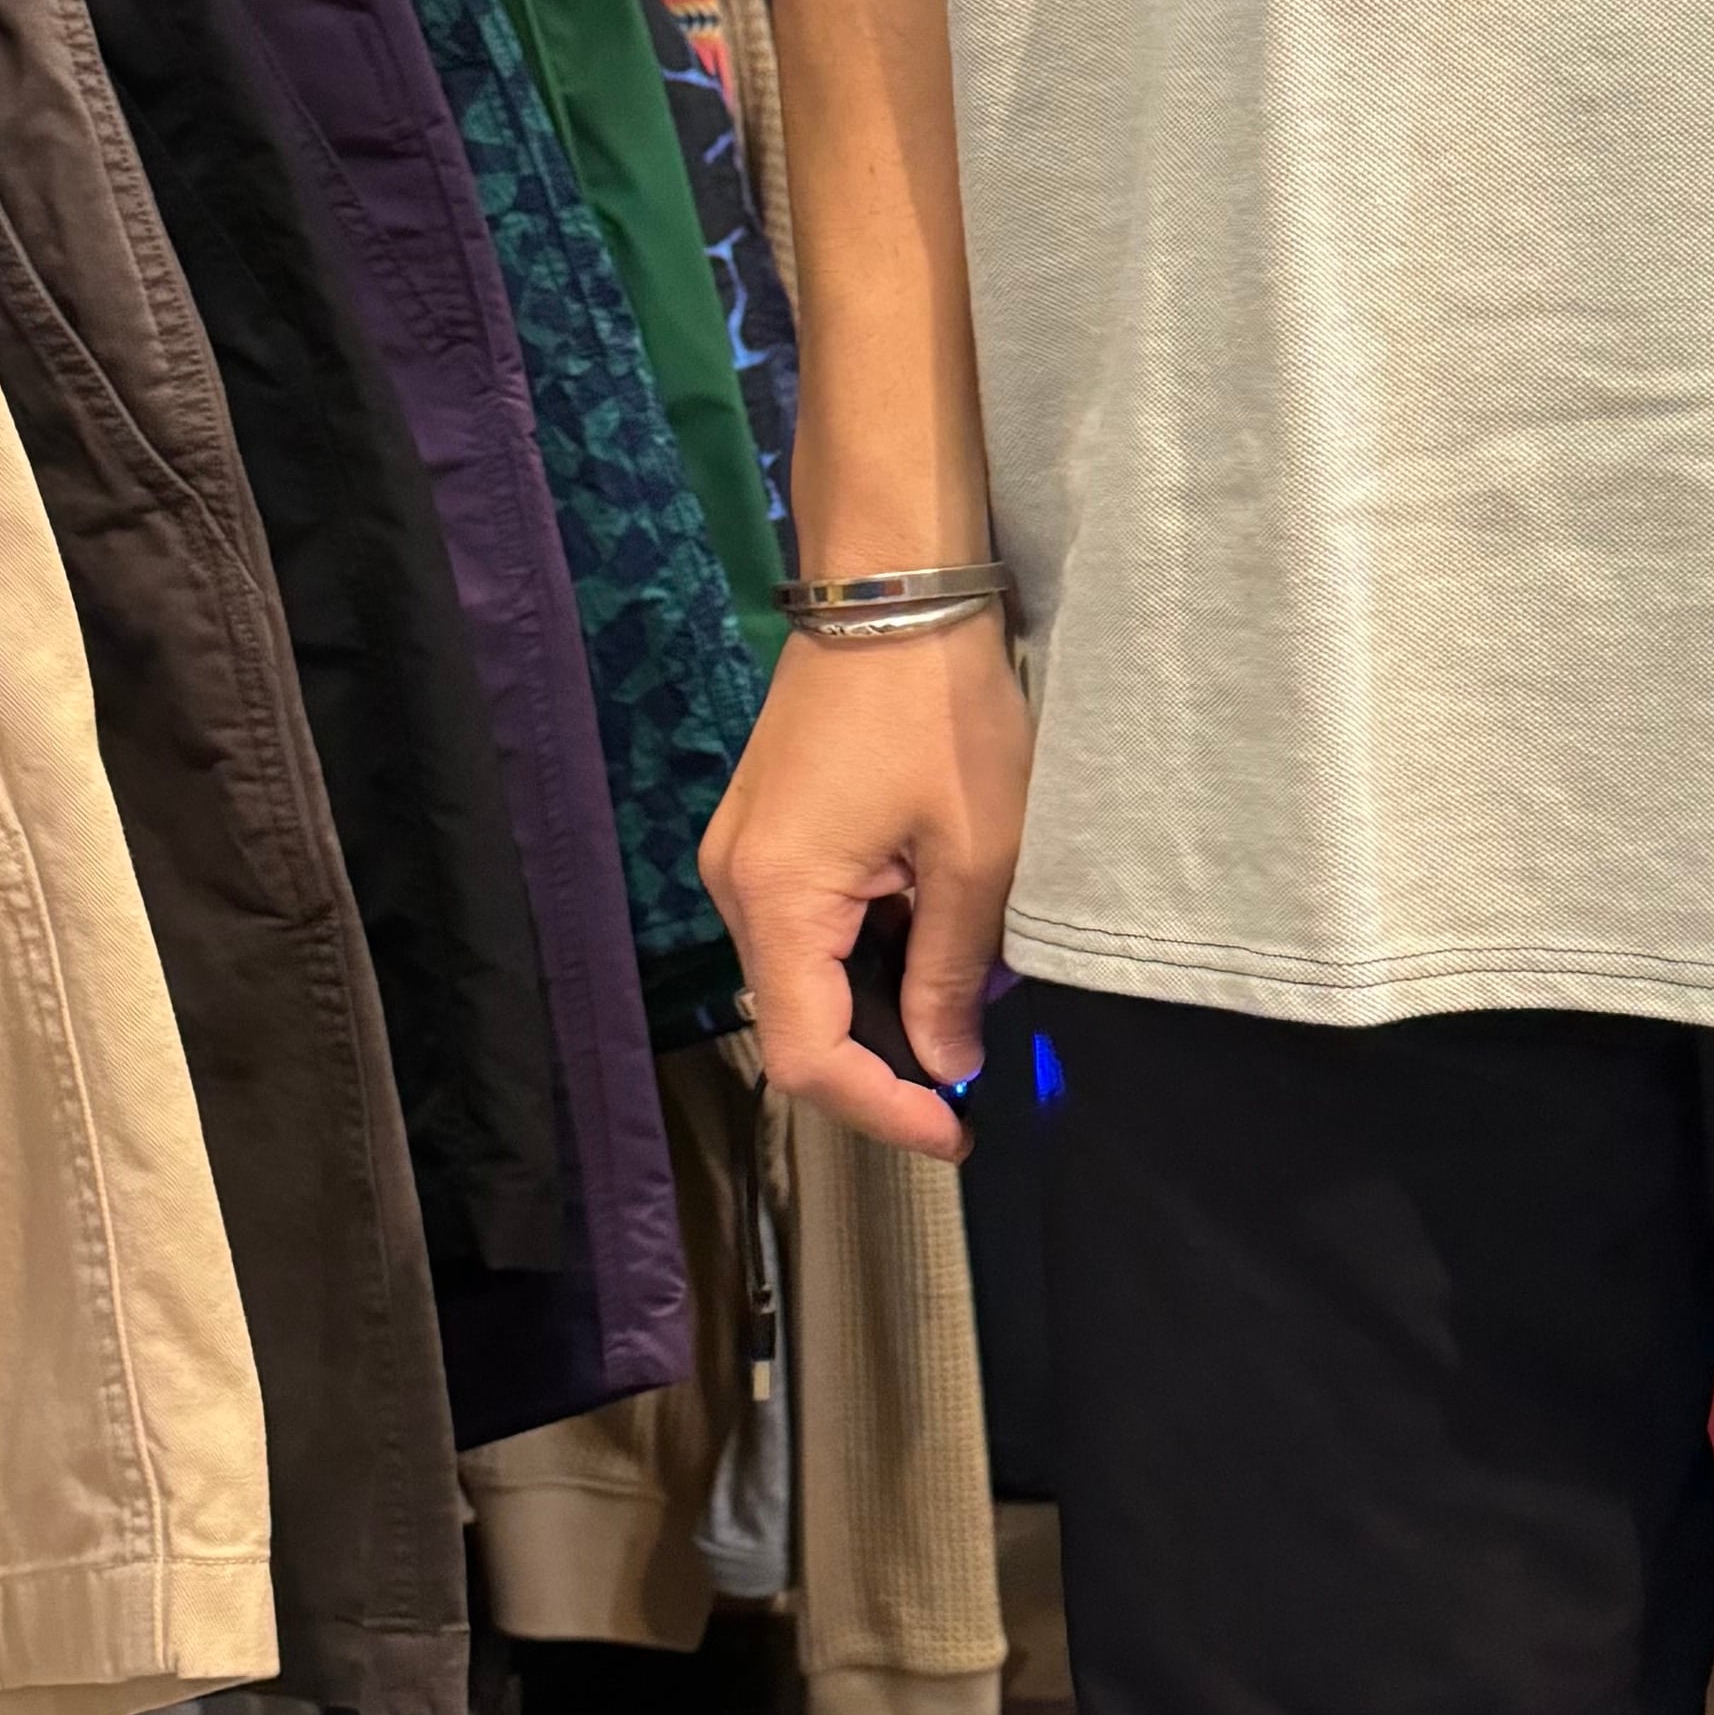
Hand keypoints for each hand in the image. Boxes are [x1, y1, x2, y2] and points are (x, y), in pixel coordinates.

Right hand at [699, 619, 1034, 1160]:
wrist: (894, 587)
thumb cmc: (941, 709)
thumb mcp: (977, 854)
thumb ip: (953, 972)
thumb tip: (947, 1064)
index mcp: (777, 898)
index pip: (807, 1056)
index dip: (882, 1109)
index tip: (957, 1127)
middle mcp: (736, 885)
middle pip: (798, 1022)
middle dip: (887, 1062)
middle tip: (974, 1075)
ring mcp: (742, 857)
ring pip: (804, 978)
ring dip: (880, 1006)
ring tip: (965, 1001)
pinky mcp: (764, 833)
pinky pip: (807, 927)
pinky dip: (867, 954)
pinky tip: (931, 937)